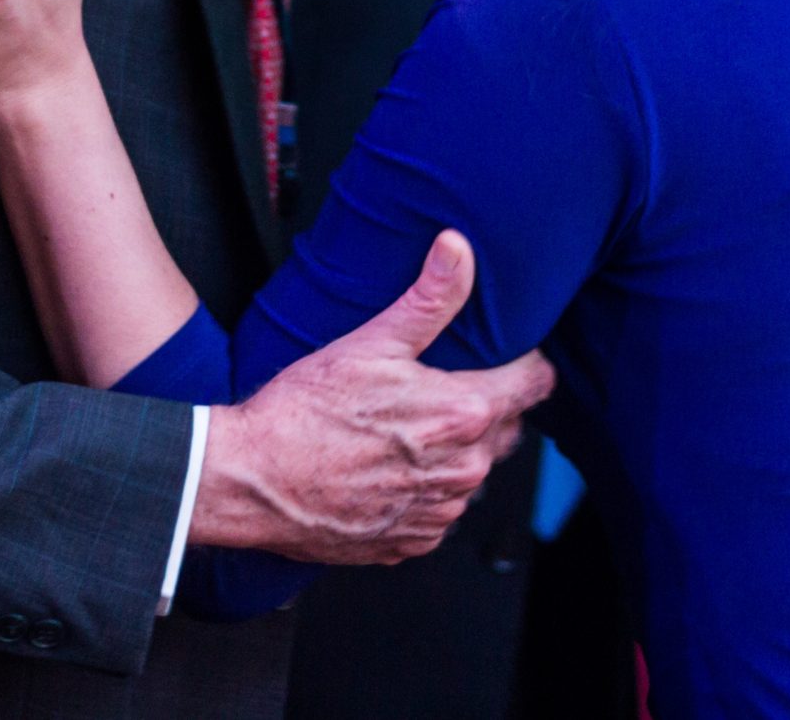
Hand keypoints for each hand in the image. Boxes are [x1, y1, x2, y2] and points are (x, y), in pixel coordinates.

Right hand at [191, 232, 556, 565]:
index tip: (505, 354)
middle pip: (505, 427)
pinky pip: (440, 509)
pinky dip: (423, 489)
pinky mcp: (414, 541)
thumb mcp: (371, 342)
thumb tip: (458, 247)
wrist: (253, 482)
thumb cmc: (305, 410)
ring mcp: (440, 512)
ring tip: (401, 430)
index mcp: (463, 413)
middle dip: (482, 406)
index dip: (523, 363)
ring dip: (452, 451)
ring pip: (472, 471)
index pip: (535, 384)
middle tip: (433, 388)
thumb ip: (429, 297)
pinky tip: (385, 468)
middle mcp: (464, 470)